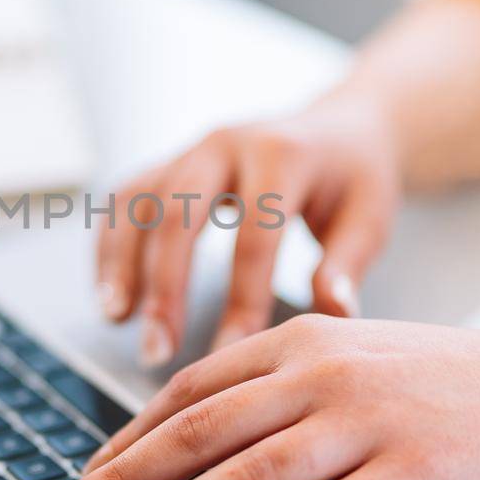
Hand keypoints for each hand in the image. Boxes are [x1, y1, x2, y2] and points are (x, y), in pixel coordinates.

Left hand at [44, 314, 479, 479]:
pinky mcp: (414, 471)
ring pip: (246, 472)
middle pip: (199, 430)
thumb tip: (205, 438)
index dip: (127, 439)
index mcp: (303, 341)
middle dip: (122, 479)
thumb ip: (286, 389)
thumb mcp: (361, 363)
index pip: (189, 392)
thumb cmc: (461, 387)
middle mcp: (326, 371)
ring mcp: (369, 419)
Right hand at [96, 91, 401, 367]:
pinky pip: (124, 200)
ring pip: (138, 202)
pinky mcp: (170, 161)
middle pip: (177, 214)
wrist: (340, 124)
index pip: (253, 238)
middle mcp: (227, 143)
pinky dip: (110, 246)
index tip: (230, 354)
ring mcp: (191, 148)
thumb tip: (333, 315)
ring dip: (121, 263)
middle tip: (158, 351)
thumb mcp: (370, 217)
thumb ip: (346, 265)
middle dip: (164, 286)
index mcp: (282, 156)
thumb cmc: (355, 179)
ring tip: (117, 320)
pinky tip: (111, 296)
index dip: (240, 300)